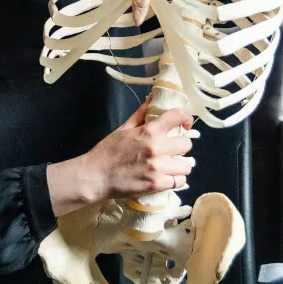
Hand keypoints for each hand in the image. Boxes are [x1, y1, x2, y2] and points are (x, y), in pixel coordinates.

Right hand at [46, 98, 194, 216]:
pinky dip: (175, 180)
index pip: (177, 116)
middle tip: (172, 150)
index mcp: (149, 131)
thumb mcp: (123, 129)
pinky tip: (167, 178)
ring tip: (170, 166)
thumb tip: (152, 98)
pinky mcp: (156, 185)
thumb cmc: (107, 152)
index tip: (185, 124)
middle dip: (181, 146)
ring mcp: (158, 168)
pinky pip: (179, 182)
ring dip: (179, 165)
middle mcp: (157, 148)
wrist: (95, 177)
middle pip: (187, 144)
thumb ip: (141, 114)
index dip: (186, 117)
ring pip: (186, 165)